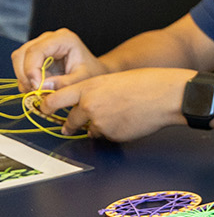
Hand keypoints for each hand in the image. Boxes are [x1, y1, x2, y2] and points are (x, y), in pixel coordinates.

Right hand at [10, 28, 105, 92]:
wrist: (94, 71)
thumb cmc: (92, 73)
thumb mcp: (84, 79)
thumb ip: (66, 83)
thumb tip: (42, 87)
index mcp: (64, 38)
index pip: (36, 51)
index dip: (31, 70)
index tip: (36, 87)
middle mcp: (49, 38)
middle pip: (23, 53)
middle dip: (25, 75)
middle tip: (34, 91)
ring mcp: (41, 44)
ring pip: (18, 58)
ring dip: (24, 77)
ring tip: (37, 91)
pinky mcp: (36, 53)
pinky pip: (21, 65)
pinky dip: (25, 78)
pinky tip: (37, 88)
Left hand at [41, 67, 193, 139]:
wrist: (166, 96)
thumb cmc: (146, 84)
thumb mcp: (112, 80)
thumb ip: (94, 91)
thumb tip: (84, 104)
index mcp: (88, 88)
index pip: (54, 100)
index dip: (46, 107)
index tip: (44, 110)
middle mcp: (89, 106)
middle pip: (70, 120)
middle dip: (70, 125)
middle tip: (68, 127)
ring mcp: (100, 123)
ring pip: (91, 130)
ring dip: (98, 128)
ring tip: (118, 117)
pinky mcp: (113, 135)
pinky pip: (108, 136)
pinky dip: (115, 132)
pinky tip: (129, 122)